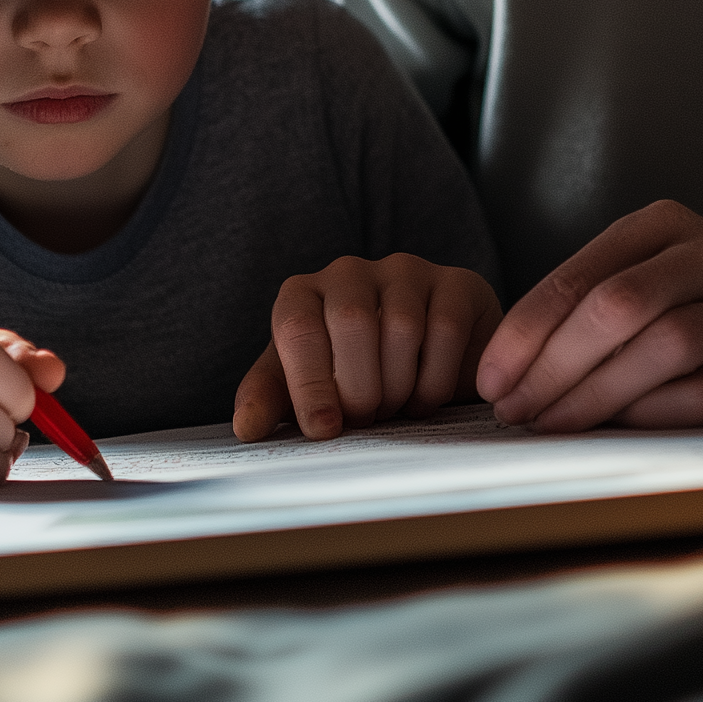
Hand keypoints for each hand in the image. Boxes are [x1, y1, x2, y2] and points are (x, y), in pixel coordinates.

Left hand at [233, 255, 501, 441]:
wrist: (422, 365)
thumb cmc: (352, 378)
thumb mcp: (305, 389)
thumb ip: (273, 401)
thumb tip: (247, 426)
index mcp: (303, 294)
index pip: (297, 326)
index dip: (308, 383)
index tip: (323, 430)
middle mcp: (350, 272)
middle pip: (352, 321)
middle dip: (360, 388)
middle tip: (366, 421)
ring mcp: (405, 271)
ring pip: (402, 325)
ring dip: (399, 385)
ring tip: (394, 408)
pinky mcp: (455, 283)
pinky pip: (446, 329)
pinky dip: (436, 378)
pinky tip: (426, 397)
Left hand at [475, 200, 702, 432]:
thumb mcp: (663, 270)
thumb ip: (597, 299)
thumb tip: (513, 362)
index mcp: (666, 225)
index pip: (580, 274)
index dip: (526, 330)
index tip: (490, 375)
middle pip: (616, 306)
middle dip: (553, 365)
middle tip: (514, 408)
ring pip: (660, 346)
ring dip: (596, 394)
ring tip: (555, 424)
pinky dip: (651, 415)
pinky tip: (617, 430)